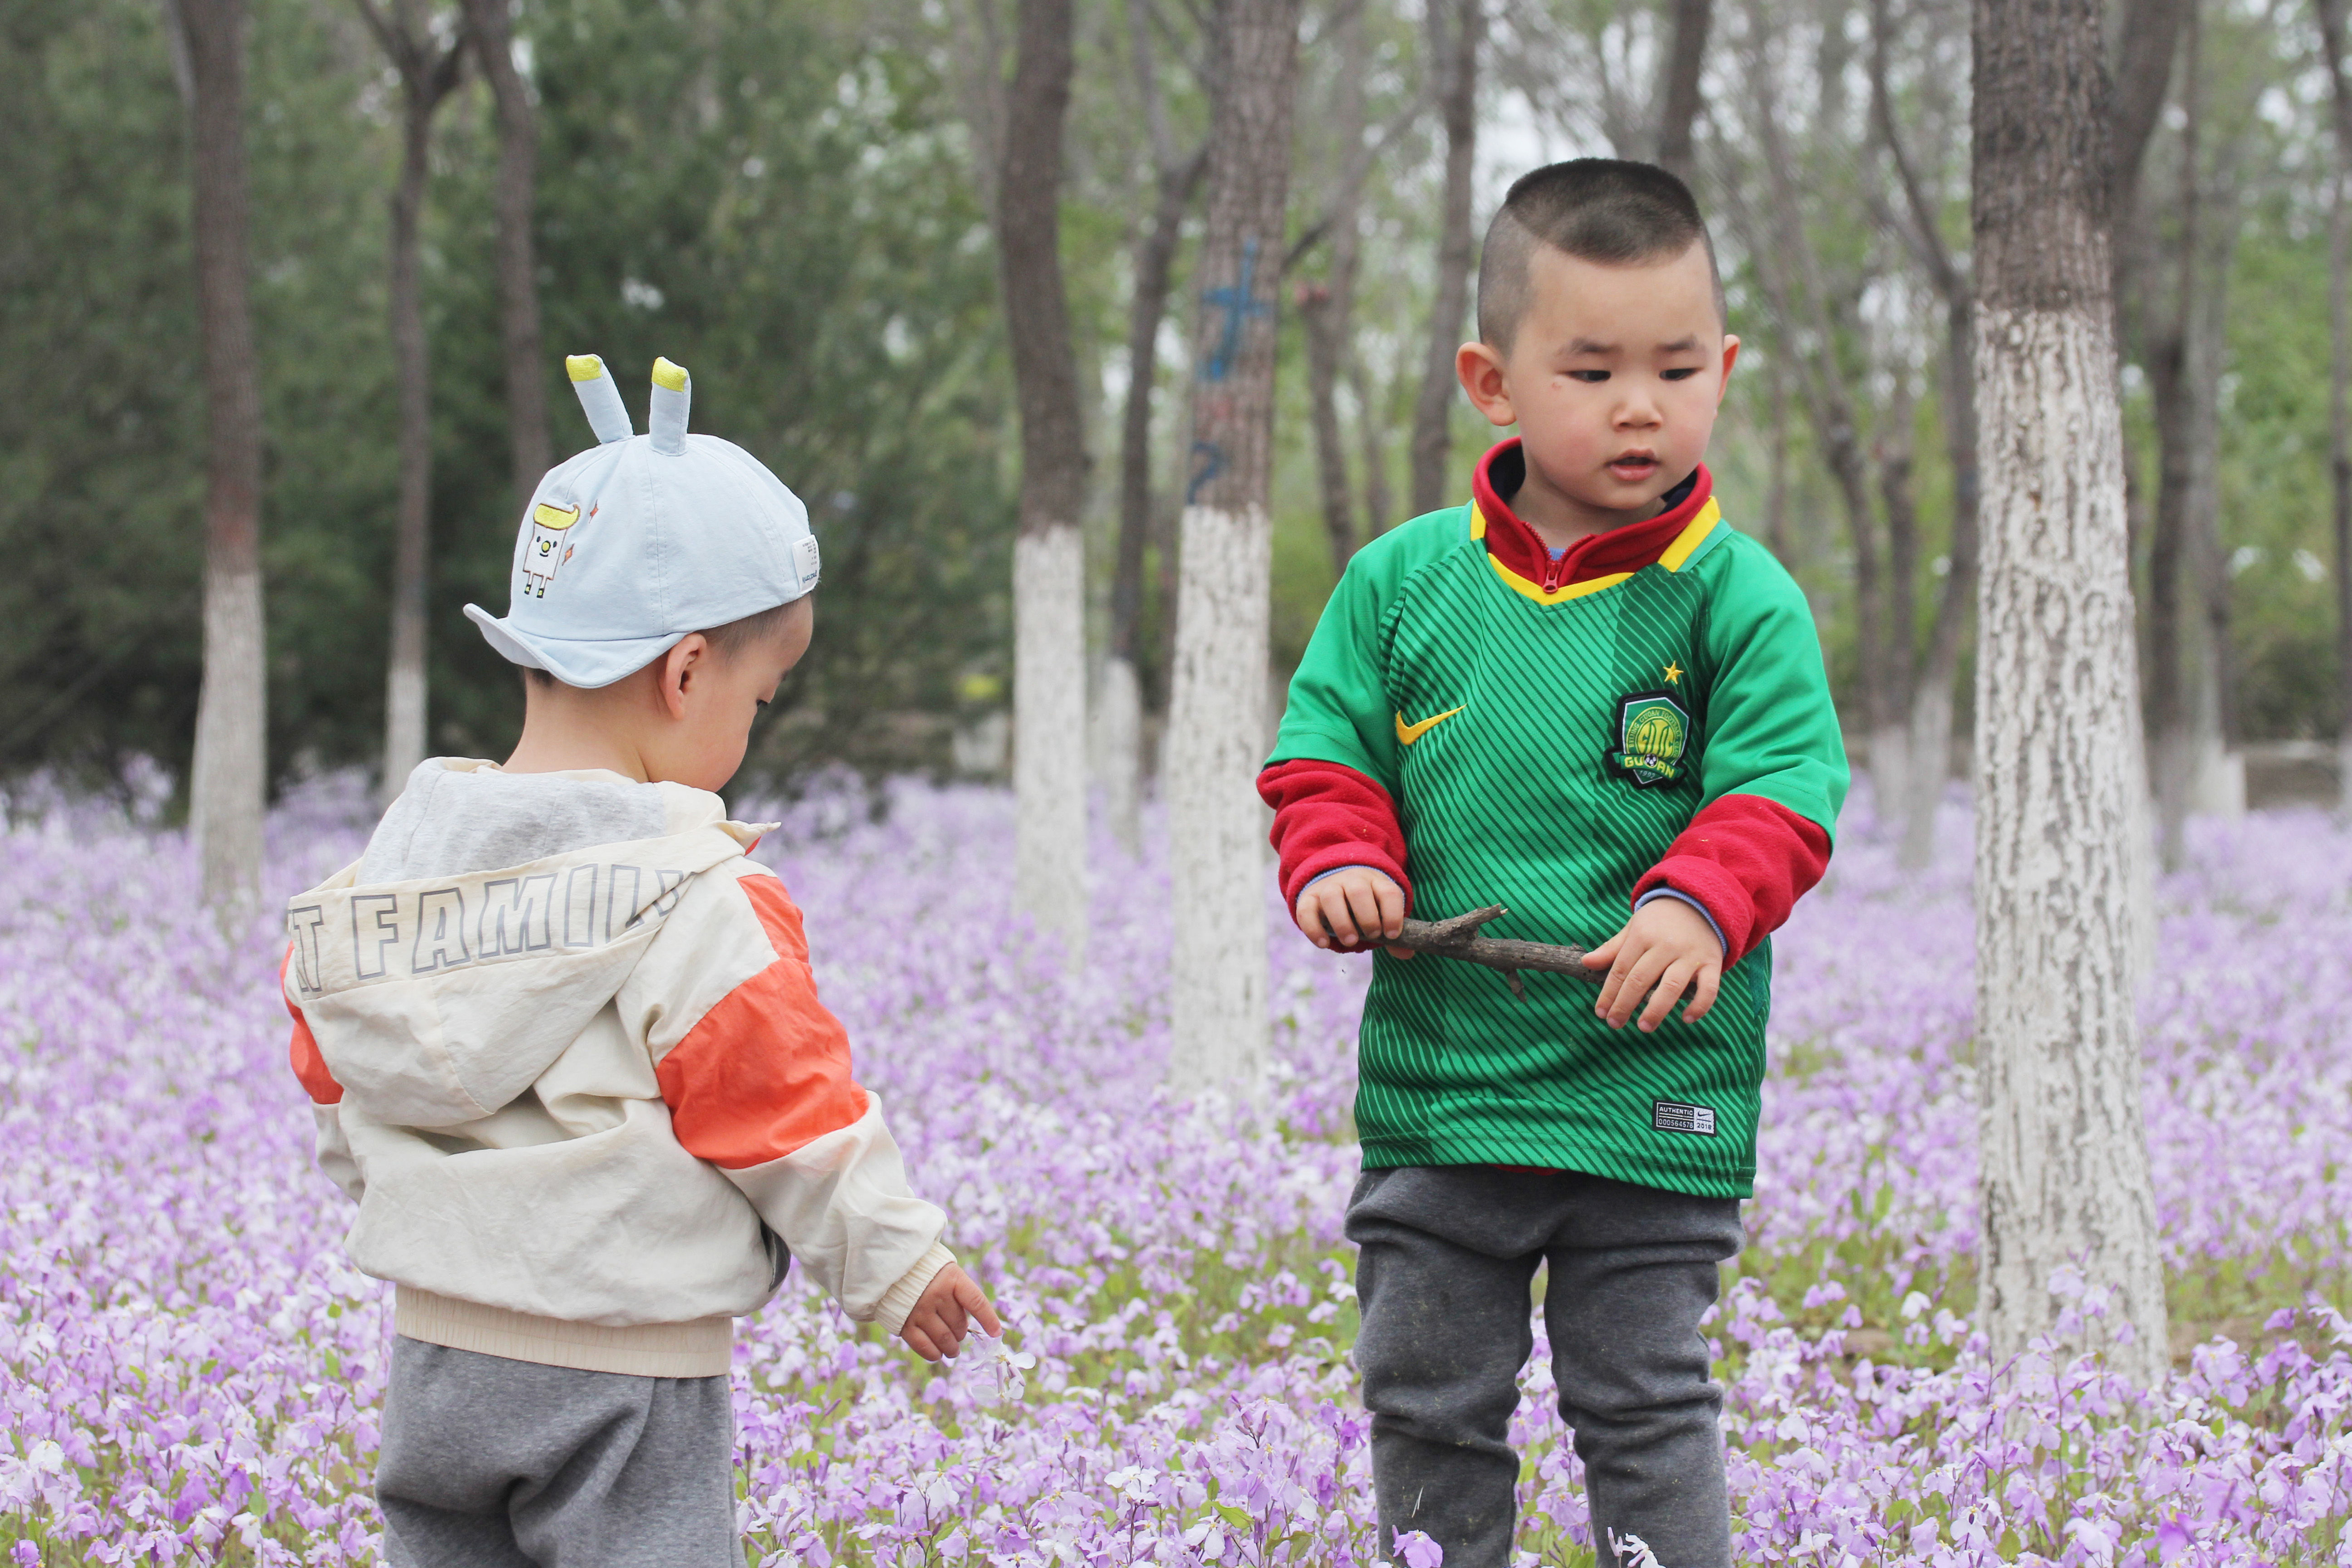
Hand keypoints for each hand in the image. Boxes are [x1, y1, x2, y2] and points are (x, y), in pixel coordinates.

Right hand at [896, 1264, 1003, 1361]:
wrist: (891, 1266)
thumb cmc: (925, 1271)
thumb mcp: (946, 1272)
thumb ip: (959, 1293)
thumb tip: (972, 1322)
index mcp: (951, 1278)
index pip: (976, 1302)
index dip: (988, 1319)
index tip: (996, 1334)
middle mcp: (936, 1294)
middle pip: (958, 1324)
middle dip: (961, 1333)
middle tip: (959, 1335)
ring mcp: (919, 1310)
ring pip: (943, 1338)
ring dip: (951, 1348)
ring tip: (952, 1351)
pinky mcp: (905, 1323)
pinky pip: (923, 1345)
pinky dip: (933, 1353)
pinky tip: (938, 1355)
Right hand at [1294, 867, 1414, 958]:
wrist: (1334, 882)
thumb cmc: (1364, 904)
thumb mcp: (1381, 912)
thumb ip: (1392, 932)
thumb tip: (1407, 953)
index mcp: (1376, 882)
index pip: (1388, 892)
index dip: (1393, 914)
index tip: (1392, 935)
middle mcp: (1352, 880)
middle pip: (1359, 892)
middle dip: (1367, 917)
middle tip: (1372, 935)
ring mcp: (1328, 886)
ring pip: (1332, 897)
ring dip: (1342, 922)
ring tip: (1351, 942)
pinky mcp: (1308, 898)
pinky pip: (1306, 910)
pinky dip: (1314, 929)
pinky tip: (1324, 944)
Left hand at [1582, 897, 1723, 1031]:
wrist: (1700, 903)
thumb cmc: (1660, 921)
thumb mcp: (1634, 928)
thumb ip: (1612, 948)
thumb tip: (1587, 962)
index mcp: (1642, 935)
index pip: (1621, 969)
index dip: (1608, 993)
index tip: (1600, 1012)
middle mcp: (1666, 945)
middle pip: (1641, 979)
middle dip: (1625, 1004)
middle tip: (1614, 1024)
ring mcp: (1691, 955)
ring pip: (1672, 986)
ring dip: (1656, 1009)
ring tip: (1644, 1027)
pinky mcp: (1712, 963)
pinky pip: (1709, 988)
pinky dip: (1700, 1005)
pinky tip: (1686, 1019)